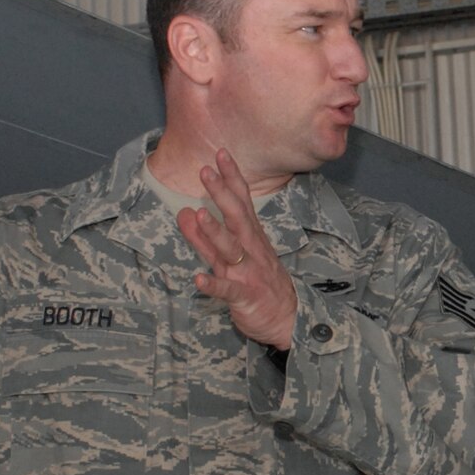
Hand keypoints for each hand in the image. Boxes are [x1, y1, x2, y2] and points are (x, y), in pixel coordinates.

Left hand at [178, 149, 297, 349]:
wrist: (288, 320)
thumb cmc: (260, 284)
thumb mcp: (232, 257)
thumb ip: (206, 237)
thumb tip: (186, 211)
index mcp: (251, 238)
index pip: (241, 202)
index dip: (231, 178)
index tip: (220, 154)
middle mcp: (251, 250)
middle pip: (236, 218)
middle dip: (221, 195)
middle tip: (206, 172)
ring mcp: (249, 272)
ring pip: (231, 249)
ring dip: (215, 232)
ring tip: (199, 215)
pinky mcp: (245, 297)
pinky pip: (228, 290)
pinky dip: (213, 285)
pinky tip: (198, 280)